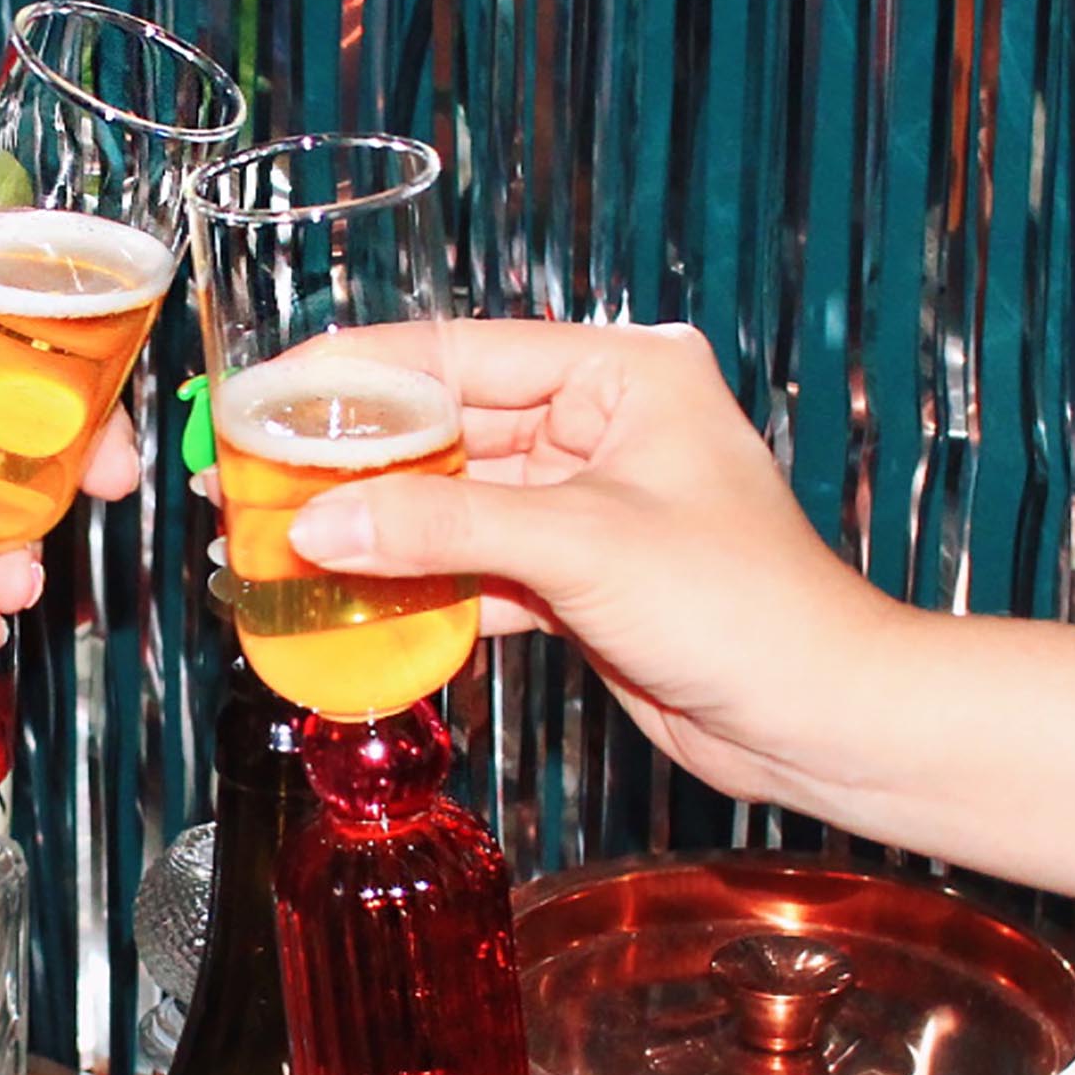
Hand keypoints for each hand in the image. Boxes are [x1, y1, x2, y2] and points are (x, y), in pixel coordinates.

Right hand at [282, 319, 897, 803]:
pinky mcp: (575, 574)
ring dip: (375, 527)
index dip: (356, 373)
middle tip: (252, 473)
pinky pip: (475, 564)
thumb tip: (315, 526)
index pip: (461, 352)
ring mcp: (585, 502)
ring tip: (279, 532)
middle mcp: (600, 424)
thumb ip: (440, 527)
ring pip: (451, 502)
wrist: (821, 723)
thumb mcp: (580, 545)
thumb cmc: (745, 606)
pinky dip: (419, 585)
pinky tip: (350, 597)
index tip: (267, 390)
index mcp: (620, 372)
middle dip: (352, 461)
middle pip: (445, 428)